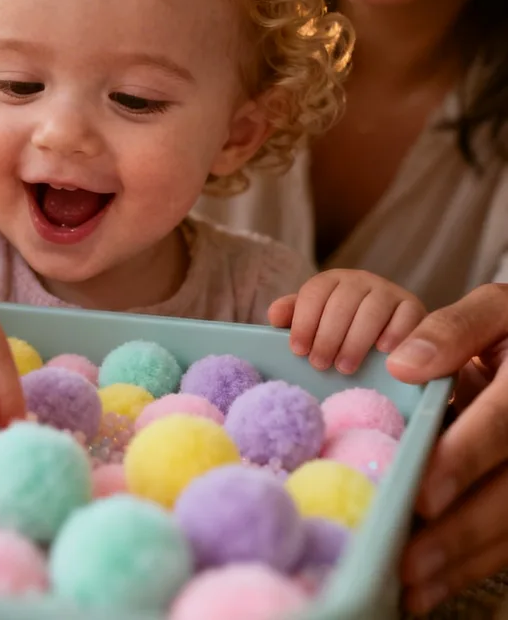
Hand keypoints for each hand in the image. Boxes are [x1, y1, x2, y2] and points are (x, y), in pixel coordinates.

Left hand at [268, 269, 424, 373]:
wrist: (393, 335)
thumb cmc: (345, 331)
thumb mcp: (318, 321)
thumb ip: (296, 316)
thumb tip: (274, 316)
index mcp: (333, 280)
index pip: (315, 292)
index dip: (303, 320)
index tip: (298, 350)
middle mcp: (362, 280)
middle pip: (342, 301)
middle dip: (327, 335)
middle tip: (320, 364)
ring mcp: (390, 292)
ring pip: (371, 309)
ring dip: (356, 340)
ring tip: (345, 367)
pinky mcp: (415, 308)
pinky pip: (406, 316)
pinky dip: (394, 334)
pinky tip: (382, 354)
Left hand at [386, 283, 507, 613]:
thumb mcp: (497, 311)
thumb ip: (455, 329)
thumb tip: (402, 364)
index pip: (503, 423)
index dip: (465, 459)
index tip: (423, 492)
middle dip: (460, 530)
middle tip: (407, 562)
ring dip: (465, 561)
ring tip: (409, 586)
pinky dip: (474, 564)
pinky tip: (430, 586)